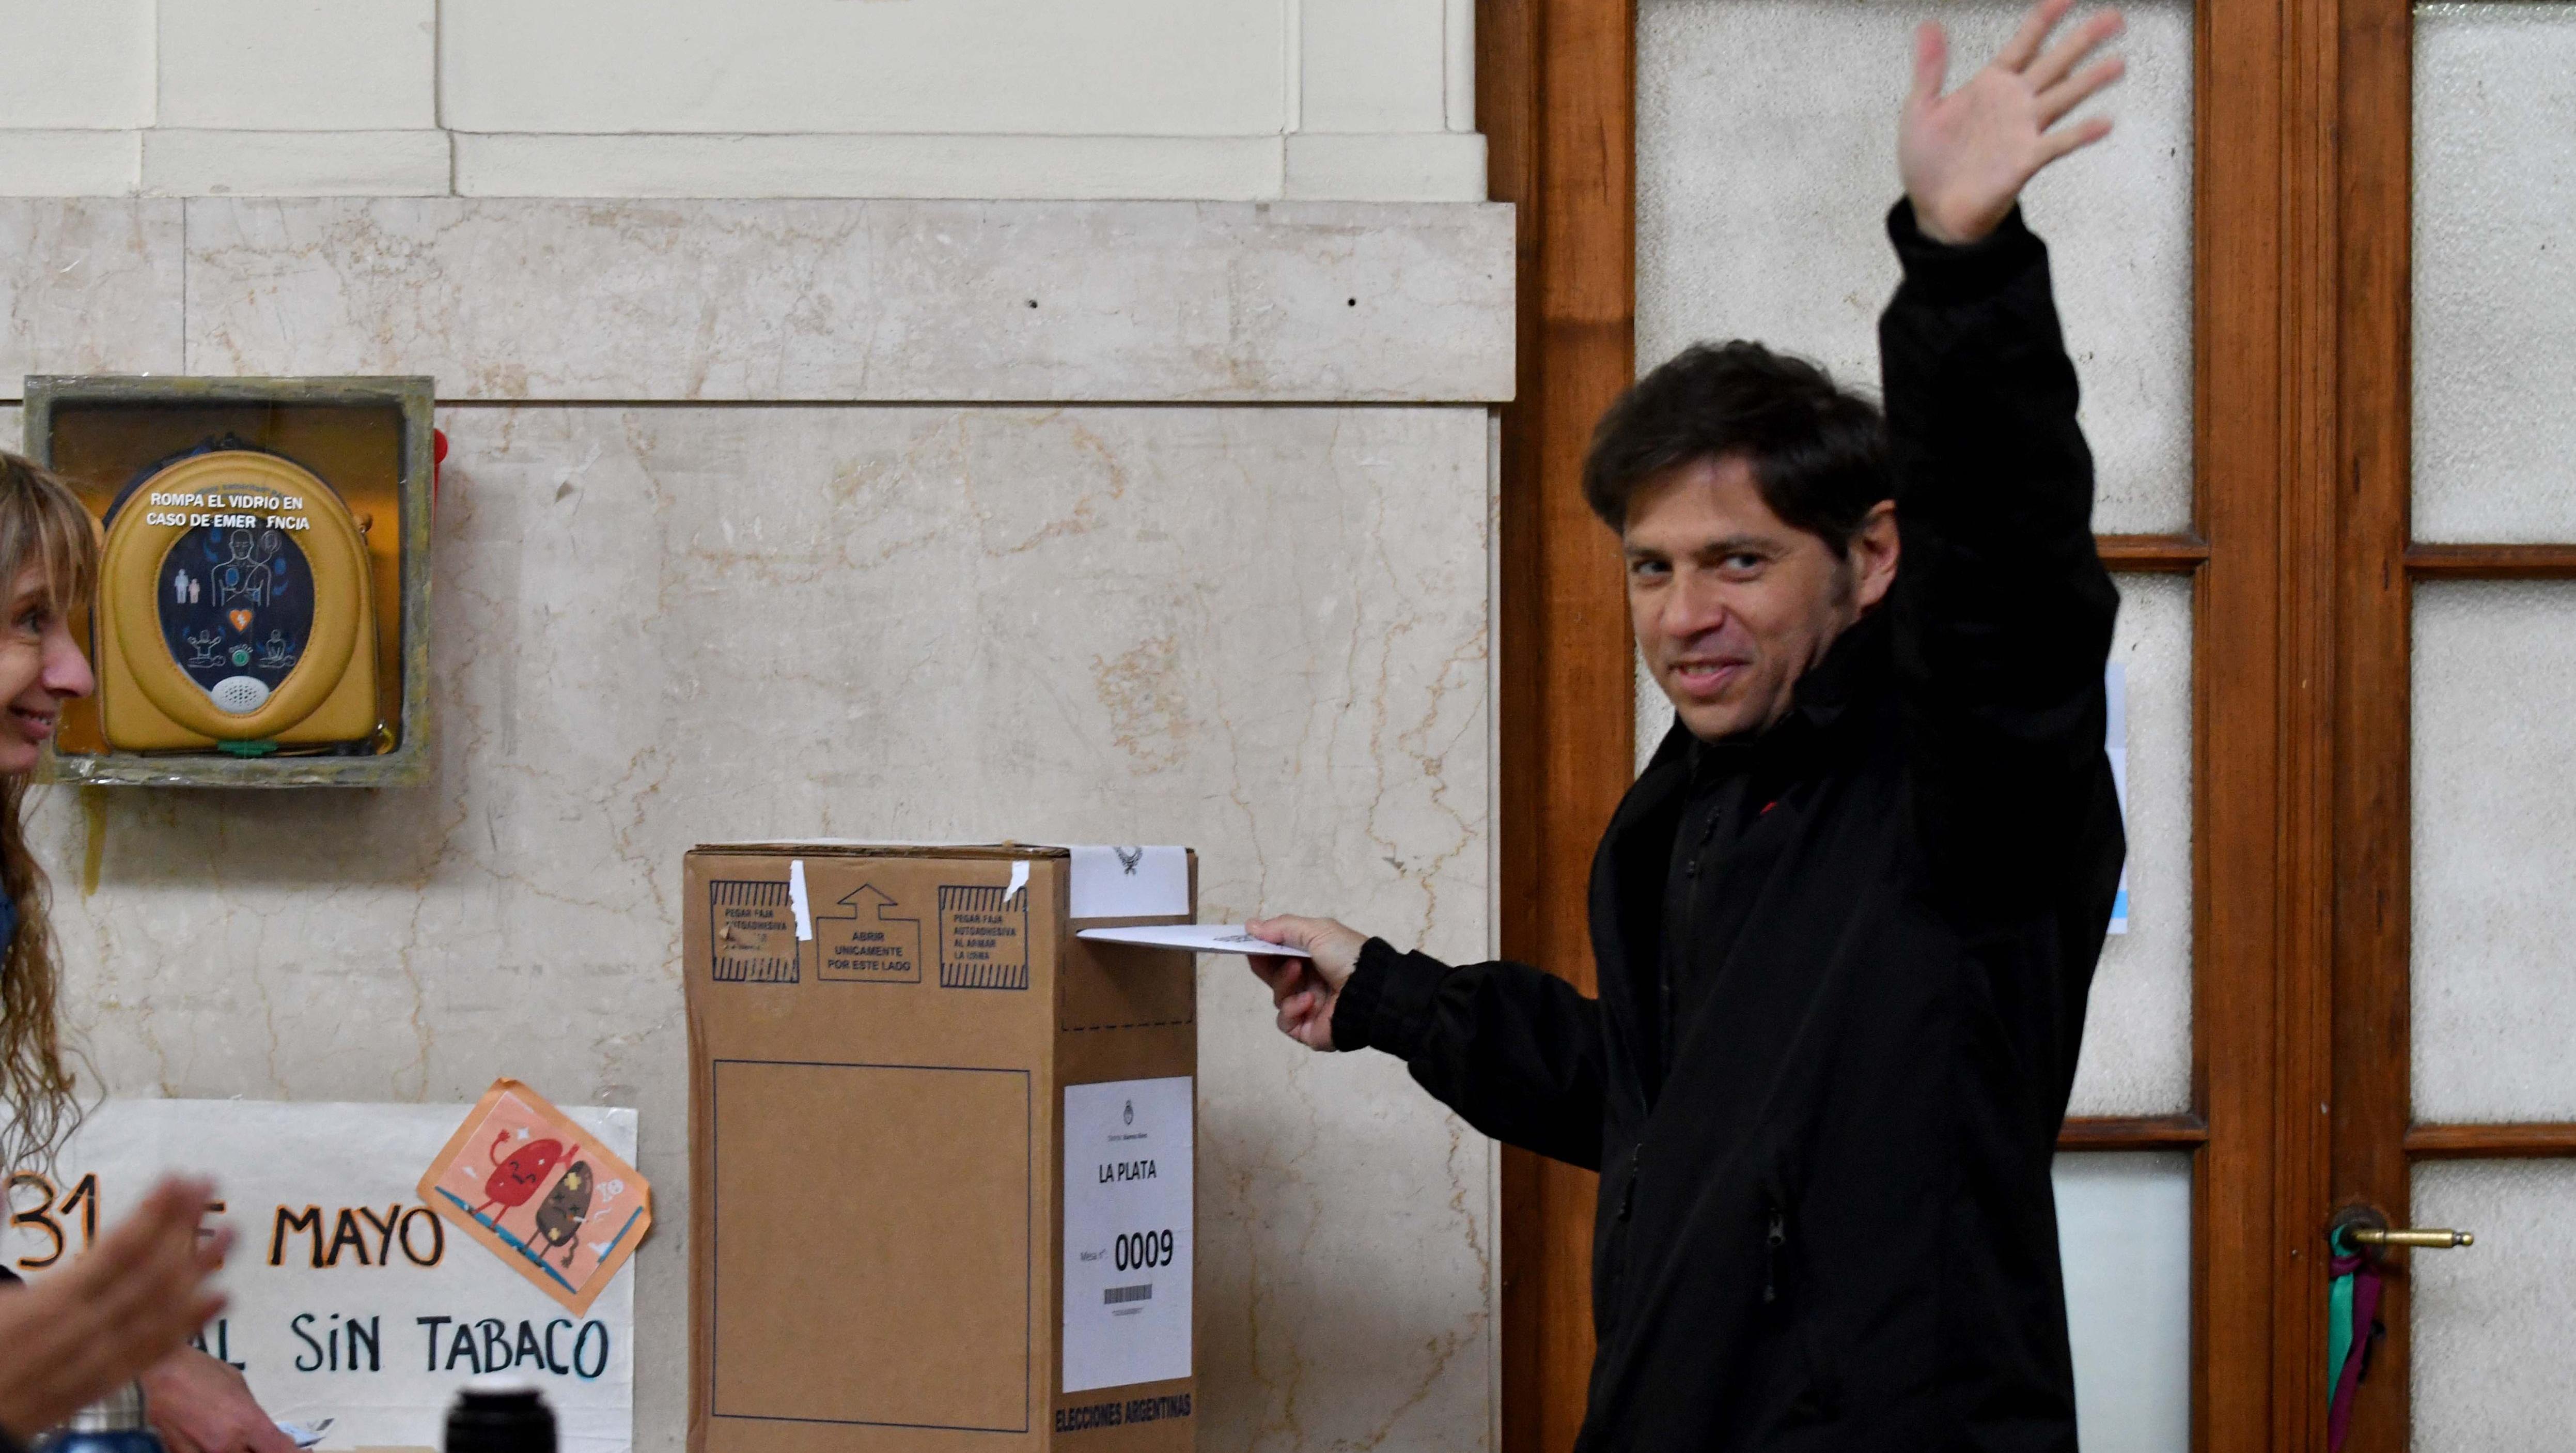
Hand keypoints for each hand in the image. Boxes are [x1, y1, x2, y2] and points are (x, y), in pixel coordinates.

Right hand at [0, 1177, 230, 1440]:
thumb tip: (1, 1187)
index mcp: (46, 1307)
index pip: (116, 1252)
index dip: (153, 1214)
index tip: (178, 1179)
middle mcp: (79, 1334)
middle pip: (148, 1274)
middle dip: (182, 1226)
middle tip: (208, 1187)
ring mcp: (96, 1362)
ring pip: (161, 1312)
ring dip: (201, 1269)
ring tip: (230, 1231)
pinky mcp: (103, 1385)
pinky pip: (155, 1353)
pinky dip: (191, 1324)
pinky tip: (221, 1296)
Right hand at [140, 1346, 294, 1452]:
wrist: (161, 1371)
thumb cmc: (203, 1371)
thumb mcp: (239, 1387)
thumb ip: (252, 1415)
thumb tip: (263, 1433)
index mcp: (248, 1422)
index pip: (279, 1450)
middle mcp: (227, 1444)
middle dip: (259, 1451)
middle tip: (259, 1442)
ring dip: (237, 1451)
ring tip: (234, 1439)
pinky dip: (213, 1452)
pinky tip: (212, 1443)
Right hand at [1242, 915, 1366, 1050]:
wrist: (1372, 990)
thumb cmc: (1346, 956)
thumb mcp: (1318, 931)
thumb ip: (1282, 928)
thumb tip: (1249, 926)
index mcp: (1313, 959)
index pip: (1278, 955)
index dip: (1262, 948)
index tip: (1248, 941)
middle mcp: (1309, 982)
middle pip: (1273, 976)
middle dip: (1267, 964)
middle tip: (1261, 954)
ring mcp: (1307, 1008)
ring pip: (1277, 997)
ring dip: (1284, 982)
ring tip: (1298, 972)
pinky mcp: (1306, 1030)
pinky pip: (1285, 1021)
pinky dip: (1292, 1009)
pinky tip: (1308, 1001)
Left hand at [1900, 0, 2125, 244]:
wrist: (1933, 210)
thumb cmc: (1929, 161)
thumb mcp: (1920, 109)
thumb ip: (1930, 68)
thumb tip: (1929, 24)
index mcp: (1991, 84)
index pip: (2024, 43)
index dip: (2045, 18)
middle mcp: (2015, 103)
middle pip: (2055, 63)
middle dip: (2083, 40)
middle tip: (2115, 18)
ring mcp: (2024, 131)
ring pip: (2064, 98)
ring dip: (2090, 81)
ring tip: (2118, 64)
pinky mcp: (2026, 161)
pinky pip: (2057, 144)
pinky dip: (2080, 134)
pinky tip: (2104, 123)